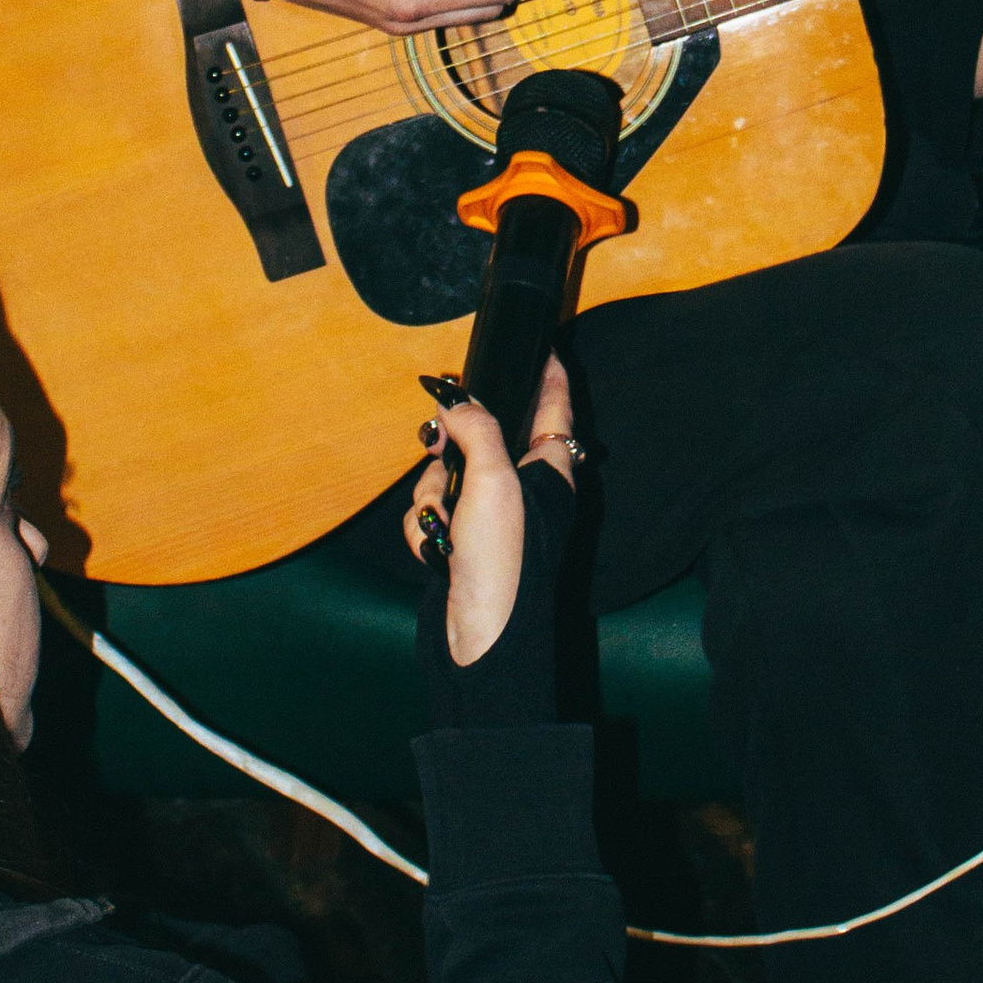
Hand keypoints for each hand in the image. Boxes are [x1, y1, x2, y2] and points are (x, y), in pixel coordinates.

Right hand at [404, 355, 575, 664]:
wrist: (480, 636)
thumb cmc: (505, 560)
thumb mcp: (493, 480)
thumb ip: (475, 429)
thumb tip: (455, 401)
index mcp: (551, 471)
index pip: (554, 407)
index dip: (545, 373)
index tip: (539, 345)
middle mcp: (527, 491)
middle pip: (484, 438)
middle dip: (454, 446)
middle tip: (437, 445)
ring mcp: (493, 519)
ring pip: (449, 476)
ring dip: (435, 496)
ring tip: (446, 524)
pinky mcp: (463, 544)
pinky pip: (433, 513)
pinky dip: (428, 528)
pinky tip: (438, 551)